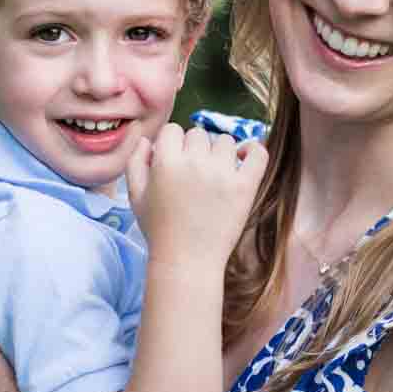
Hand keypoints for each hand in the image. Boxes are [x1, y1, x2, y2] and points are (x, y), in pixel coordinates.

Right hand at [125, 124, 267, 265]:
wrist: (187, 261)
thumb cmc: (159, 230)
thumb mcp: (135, 196)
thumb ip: (135, 162)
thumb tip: (147, 140)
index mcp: (166, 162)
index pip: (173, 130)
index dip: (172, 144)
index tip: (174, 162)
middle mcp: (195, 163)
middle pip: (198, 134)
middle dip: (194, 150)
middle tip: (193, 175)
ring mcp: (223, 173)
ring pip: (225, 141)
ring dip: (219, 153)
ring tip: (214, 175)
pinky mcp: (245, 186)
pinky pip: (257, 153)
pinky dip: (252, 150)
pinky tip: (242, 158)